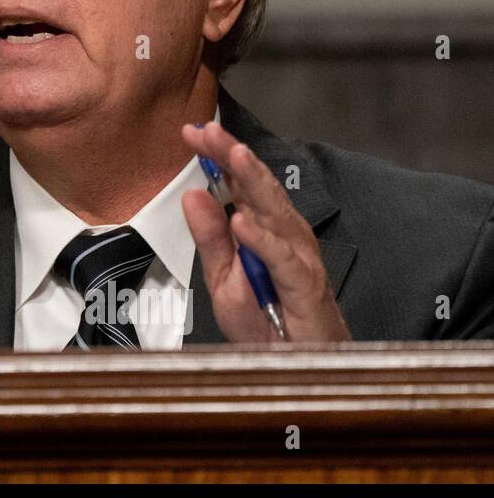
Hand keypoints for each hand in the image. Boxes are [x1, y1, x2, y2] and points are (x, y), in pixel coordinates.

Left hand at [180, 120, 349, 343]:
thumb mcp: (224, 279)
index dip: (219, 156)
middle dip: (234, 156)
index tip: (191, 131)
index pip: (240, 184)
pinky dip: (262, 240)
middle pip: (258, 188)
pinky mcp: (306, 287)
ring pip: (276, 212)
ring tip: (232, 155)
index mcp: (263, 230)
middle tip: (209, 129)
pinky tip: (242, 221)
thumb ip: (210, 239)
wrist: (298, 367)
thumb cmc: (265, 324)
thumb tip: (192, 195)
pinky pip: (283, 259)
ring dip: (253, 182)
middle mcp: (285, 236)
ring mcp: (299, 258)